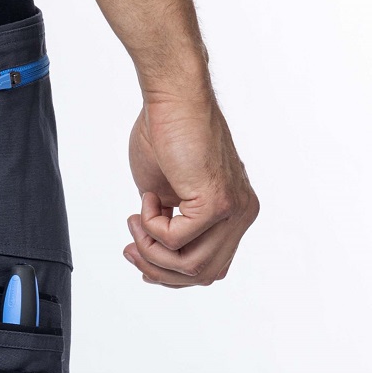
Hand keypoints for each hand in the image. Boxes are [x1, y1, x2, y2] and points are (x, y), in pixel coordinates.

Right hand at [123, 95, 258, 286]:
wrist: (172, 98)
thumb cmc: (165, 134)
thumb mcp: (165, 193)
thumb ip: (168, 224)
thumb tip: (155, 252)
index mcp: (234, 212)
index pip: (209, 266)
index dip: (172, 273)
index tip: (140, 259)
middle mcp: (242, 214)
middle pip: (203, 274)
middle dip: (159, 269)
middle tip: (131, 248)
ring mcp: (234, 210)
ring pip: (191, 266)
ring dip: (152, 251)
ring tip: (136, 222)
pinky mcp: (217, 204)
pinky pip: (176, 240)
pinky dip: (152, 227)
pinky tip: (148, 199)